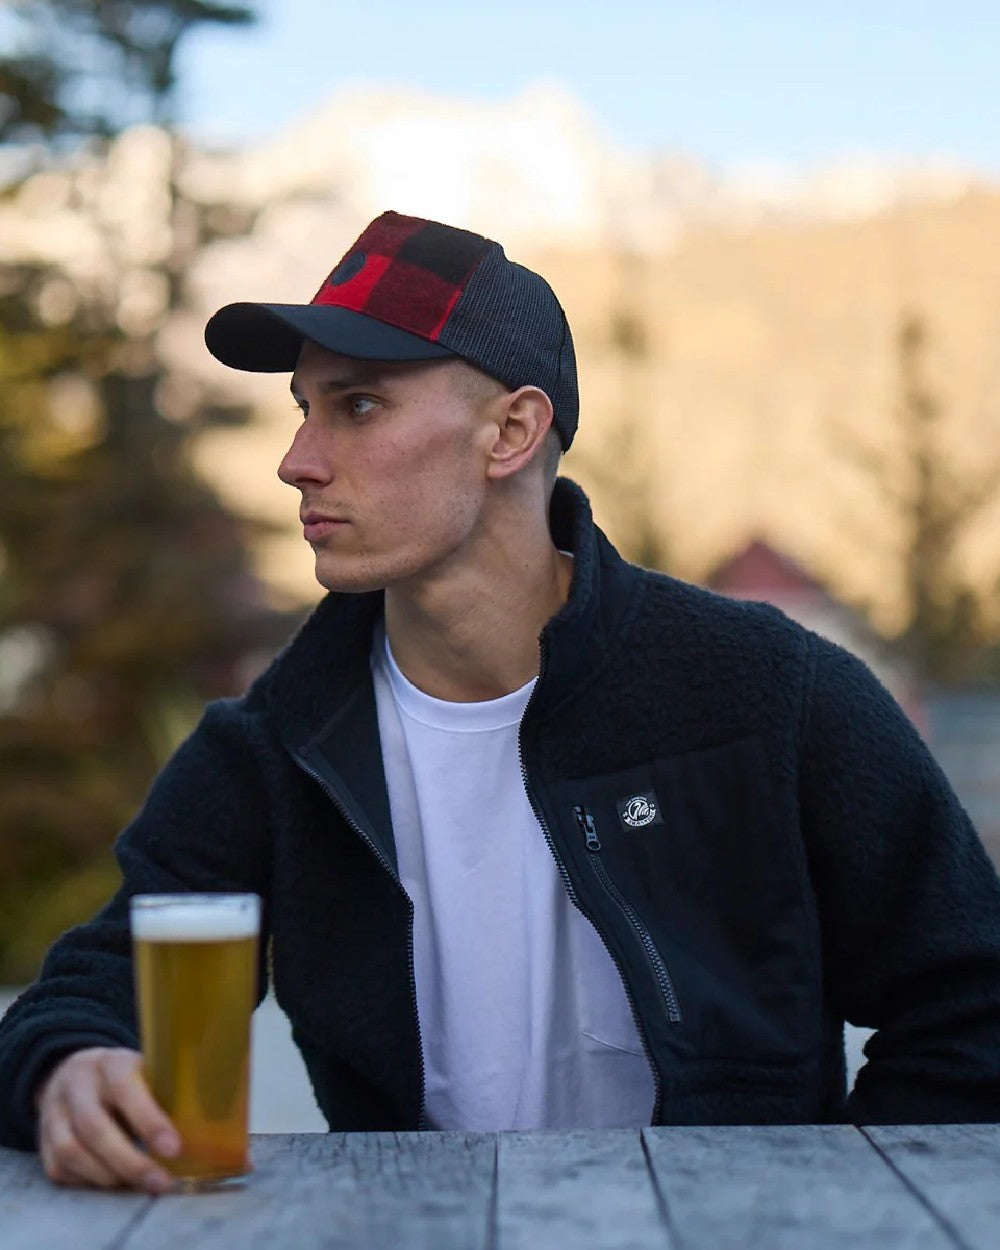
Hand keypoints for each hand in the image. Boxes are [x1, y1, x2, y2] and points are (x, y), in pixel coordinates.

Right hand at [36, 1047, 179, 1192]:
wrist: (75, 1071)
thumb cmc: (127, 1076)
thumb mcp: (147, 1069)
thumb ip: (167, 1091)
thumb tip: (204, 1128)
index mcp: (110, 1063)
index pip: (125, 1089)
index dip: (149, 1121)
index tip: (174, 1149)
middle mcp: (77, 1085)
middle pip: (94, 1128)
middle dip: (130, 1162)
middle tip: (160, 1182)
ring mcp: (54, 1112)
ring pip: (71, 1152)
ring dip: (108, 1175)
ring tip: (138, 1184)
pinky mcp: (42, 1138)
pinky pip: (60, 1169)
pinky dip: (88, 1180)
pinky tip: (113, 1181)